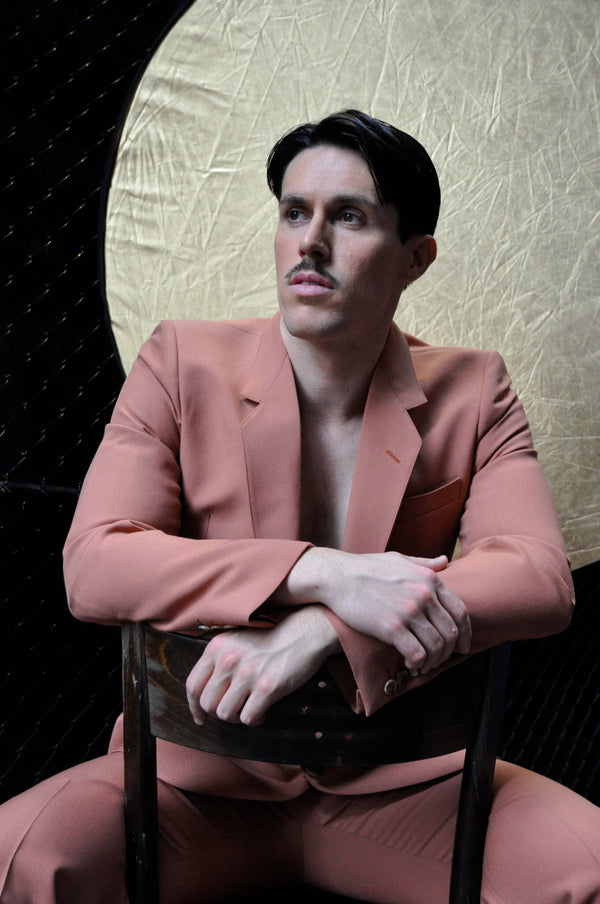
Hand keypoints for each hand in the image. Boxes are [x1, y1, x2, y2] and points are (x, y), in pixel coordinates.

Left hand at [185, 606, 339, 726]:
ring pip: (225, 714)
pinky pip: (248, 718)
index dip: (194, 706)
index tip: (200, 716)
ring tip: (248, 710)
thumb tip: (205, 693)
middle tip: (234, 711)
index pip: (193, 685)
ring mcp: (247, 674)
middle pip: (208, 703)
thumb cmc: (272, 639)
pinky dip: (254, 720)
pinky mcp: (267, 687)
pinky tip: (263, 712)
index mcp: (217, 647)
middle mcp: (229, 660)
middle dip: (219, 713)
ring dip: (236, 717)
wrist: (304, 633)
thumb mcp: (237, 640)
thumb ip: (219, 660)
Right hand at [282, 548, 470, 672]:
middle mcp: (424, 595)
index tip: (462, 646)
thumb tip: (445, 561)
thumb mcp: (400, 559)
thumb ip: (425, 564)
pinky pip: (417, 654)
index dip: (465, 633)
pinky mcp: (392, 627)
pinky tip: (409, 661)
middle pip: (451, 632)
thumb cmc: (366, 567)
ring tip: (424, 664)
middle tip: (440, 659)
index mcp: (429, 579)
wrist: (337, 576)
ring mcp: (409, 611)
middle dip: (449, 651)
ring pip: (436, 646)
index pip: (460, 611)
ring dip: (433, 660)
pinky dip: (417, 663)